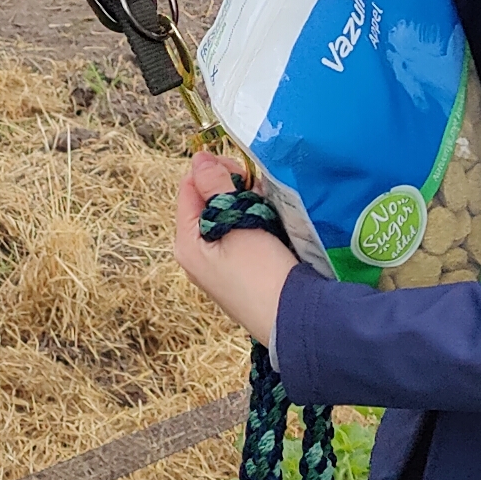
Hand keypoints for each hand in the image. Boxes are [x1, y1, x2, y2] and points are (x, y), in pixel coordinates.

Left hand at [167, 147, 296, 348]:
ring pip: (227, 216)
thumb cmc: (262, 272)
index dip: (212, 171)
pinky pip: (240, 233)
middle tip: (257, 188)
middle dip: (231, 187)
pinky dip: (254, 221)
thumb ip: (215, 188)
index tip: (241, 169)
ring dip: (246, 203)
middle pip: (207, 201)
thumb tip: (198, 159)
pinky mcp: (240, 271)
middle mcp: (197, 253)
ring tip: (267, 205)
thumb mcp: (235, 223)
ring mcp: (218, 264)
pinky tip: (271, 223)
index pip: (188, 188)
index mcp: (187, 242)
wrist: (293, 320)